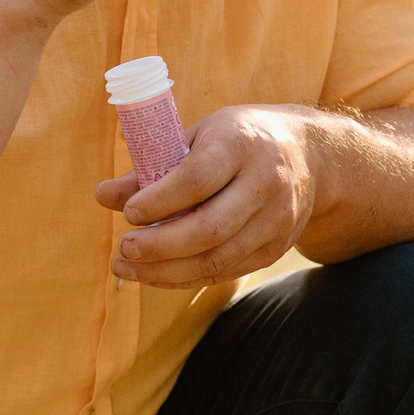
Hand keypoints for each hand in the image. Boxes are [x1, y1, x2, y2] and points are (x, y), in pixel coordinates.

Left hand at [95, 106, 317, 285]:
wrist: (310, 155)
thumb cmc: (240, 140)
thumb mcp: (200, 135)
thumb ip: (153, 165)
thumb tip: (103, 196)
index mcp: (241, 144)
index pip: (197, 180)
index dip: (159, 201)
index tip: (130, 214)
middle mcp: (266, 183)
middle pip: (209, 229)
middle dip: (159, 246)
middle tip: (124, 249)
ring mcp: (277, 220)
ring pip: (218, 259)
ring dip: (166, 271)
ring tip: (128, 268)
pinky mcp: (277, 247)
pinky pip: (228, 272)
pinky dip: (187, 278)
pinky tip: (157, 275)